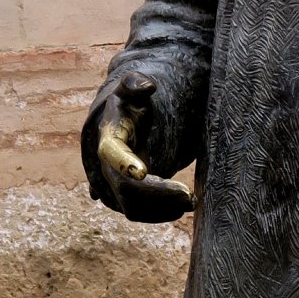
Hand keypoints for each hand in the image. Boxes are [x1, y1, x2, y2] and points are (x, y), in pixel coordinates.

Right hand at [84, 69, 193, 222]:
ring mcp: (115, 184)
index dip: (124, 163)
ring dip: (162, 209)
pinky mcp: (127, 197)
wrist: (123, 126)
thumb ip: (136, 83)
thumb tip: (148, 85)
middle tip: (188, 195)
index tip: (143, 171)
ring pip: (132, 208)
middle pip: (126, 189)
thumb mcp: (131, 89)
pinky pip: (139, 213)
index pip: (111, 153)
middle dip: (157, 194)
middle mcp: (107, 166)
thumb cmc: (130, 105)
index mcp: (109, 138)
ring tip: (191, 201)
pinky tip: (184, 206)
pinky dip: (161, 214)